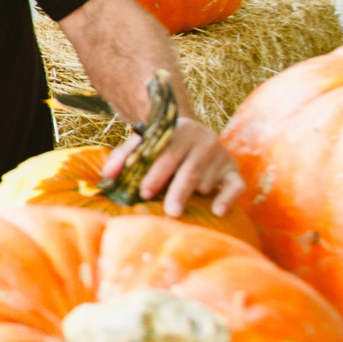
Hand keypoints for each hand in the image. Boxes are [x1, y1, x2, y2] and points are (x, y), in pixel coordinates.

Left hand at [102, 116, 246, 217]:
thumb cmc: (161, 146)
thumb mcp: (143, 144)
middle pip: (190, 170)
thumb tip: (107, 175)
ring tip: (176, 206)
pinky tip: (217, 211)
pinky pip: (235, 186)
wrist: (190, 133)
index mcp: (180, 130)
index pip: (168, 153)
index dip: (155, 174)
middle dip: (177, 191)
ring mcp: (221, 155)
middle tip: (169, 211)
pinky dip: (227, 198)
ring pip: (206, 181)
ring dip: (192, 195)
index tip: (143, 192)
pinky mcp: (233, 170)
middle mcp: (204, 140)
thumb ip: (124, 157)